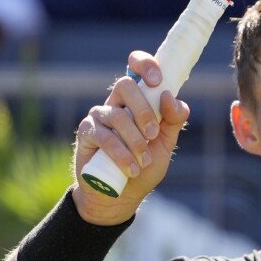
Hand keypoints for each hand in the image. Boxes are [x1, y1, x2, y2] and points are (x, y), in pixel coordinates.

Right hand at [72, 51, 190, 224]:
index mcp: (138, 99)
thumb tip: (169, 96)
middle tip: (153, 134)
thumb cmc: (145, 165)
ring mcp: (99, 115)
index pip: (136, 66)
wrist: (121, 195)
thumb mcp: (166, 143)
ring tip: (144, 160)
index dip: (145, 65)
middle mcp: (117, 102)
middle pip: (125, 86)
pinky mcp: (86, 132)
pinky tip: (131, 168)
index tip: (157, 80)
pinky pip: (103, 135)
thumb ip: (174, 119)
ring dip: (134, 140)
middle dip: (143, 110)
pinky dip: (120, 153)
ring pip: (117, 114)